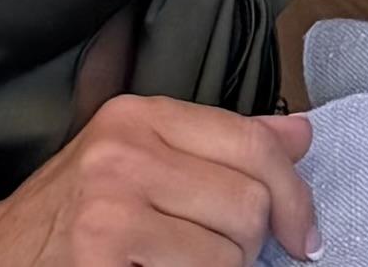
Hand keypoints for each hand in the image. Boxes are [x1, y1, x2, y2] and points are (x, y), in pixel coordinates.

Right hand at [0, 93, 320, 265]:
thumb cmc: (63, 220)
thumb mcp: (136, 160)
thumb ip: (218, 144)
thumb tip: (299, 134)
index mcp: (138, 115)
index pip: (253, 143)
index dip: (294, 195)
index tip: (303, 234)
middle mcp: (123, 152)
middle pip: (248, 203)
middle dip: (250, 246)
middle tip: (222, 261)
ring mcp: (108, 210)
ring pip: (228, 254)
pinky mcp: (99, 262)